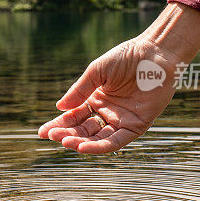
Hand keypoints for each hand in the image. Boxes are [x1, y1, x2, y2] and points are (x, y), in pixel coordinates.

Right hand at [38, 3, 199, 153]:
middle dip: (67, 134)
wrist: (156, 53)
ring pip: (97, 138)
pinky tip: (84, 148)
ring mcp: (121, 120)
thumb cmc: (127, 57)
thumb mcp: (98, 71)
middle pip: (83, 129)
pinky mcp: (137, 125)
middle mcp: (107, 113)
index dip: (59, 124)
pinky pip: (116, 141)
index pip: (73, 116)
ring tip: (65, 142)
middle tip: (52, 136)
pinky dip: (100, 146)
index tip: (43, 132)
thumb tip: (59, 107)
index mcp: (95, 99)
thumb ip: (80, 90)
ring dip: (80, 142)